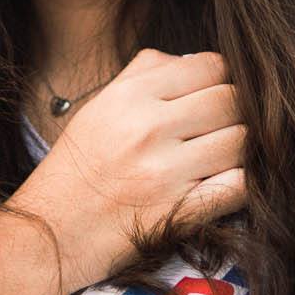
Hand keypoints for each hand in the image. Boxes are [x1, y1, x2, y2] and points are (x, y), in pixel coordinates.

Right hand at [8, 49, 246, 294]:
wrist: (51, 233)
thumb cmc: (77, 168)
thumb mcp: (98, 107)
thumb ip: (144, 75)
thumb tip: (192, 60)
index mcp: (129, 97)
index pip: (210, 65)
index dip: (222, 77)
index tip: (215, 93)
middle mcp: (148, 129)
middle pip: (231, 100)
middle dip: (236, 111)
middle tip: (223, 127)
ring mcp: (165, 173)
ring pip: (241, 141)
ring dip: (240, 149)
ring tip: (222, 156)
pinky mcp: (179, 213)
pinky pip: (239, 186)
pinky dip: (243, 182)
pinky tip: (226, 183)